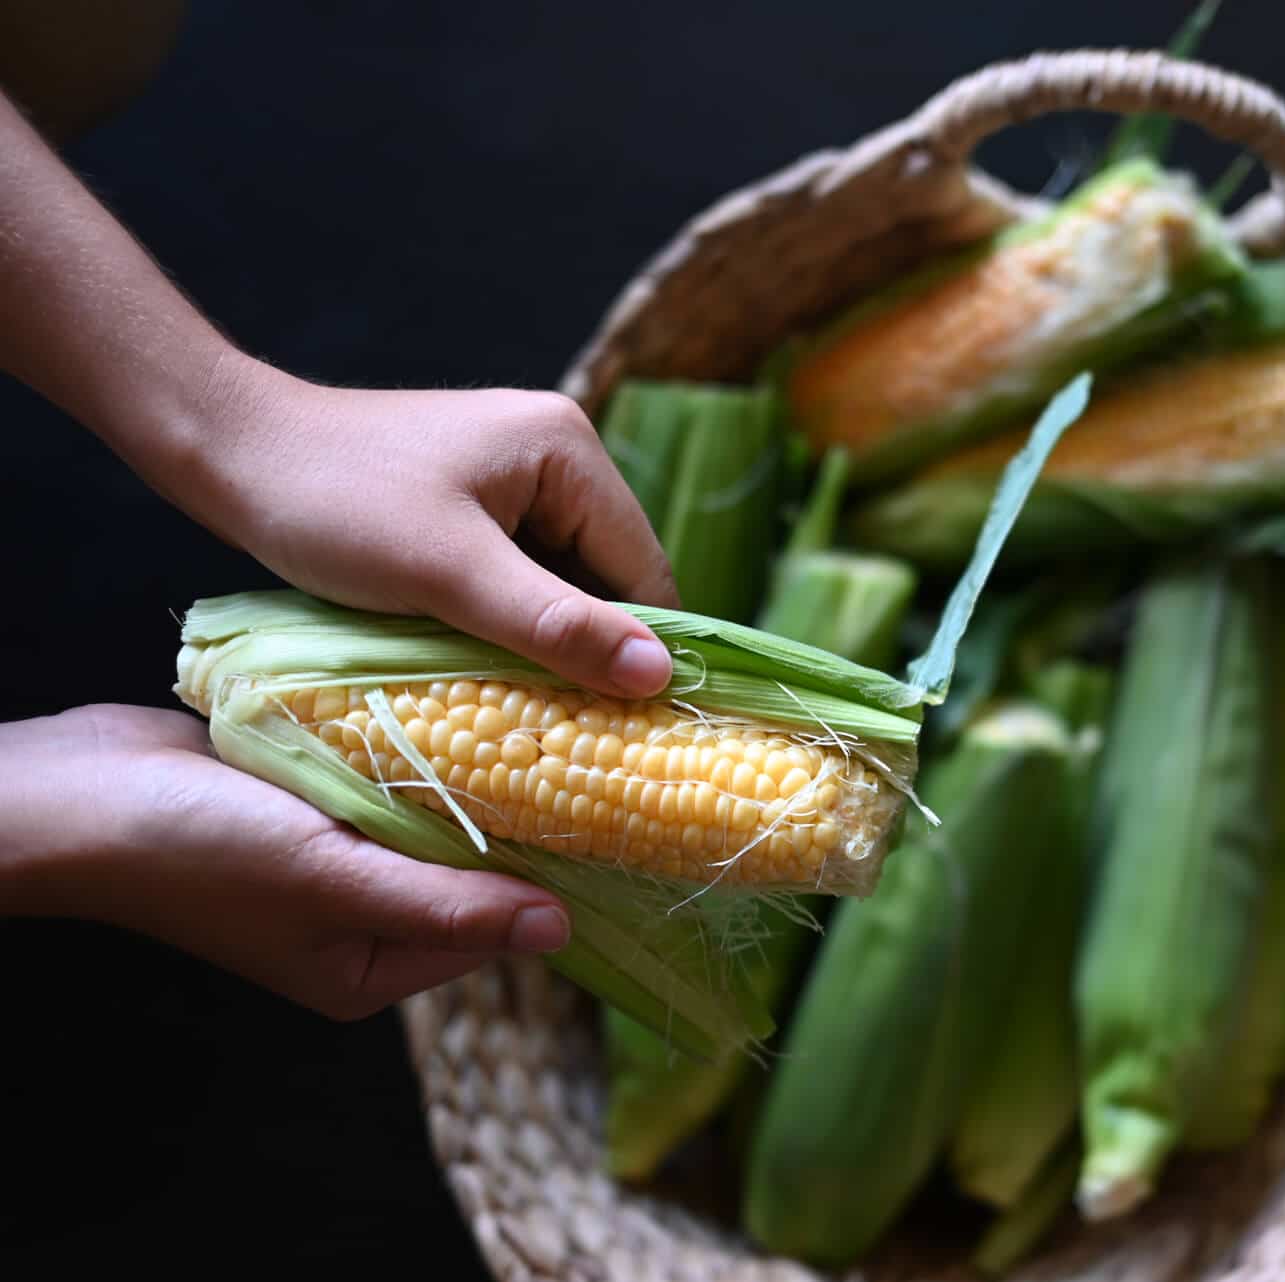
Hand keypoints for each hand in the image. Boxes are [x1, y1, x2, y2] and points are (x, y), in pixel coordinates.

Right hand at [0, 704, 572, 1020]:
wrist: (80, 792)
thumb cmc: (200, 851)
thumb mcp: (335, 884)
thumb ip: (446, 906)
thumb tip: (558, 931)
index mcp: (371, 968)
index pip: (493, 925)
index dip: (549, 871)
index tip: (606, 806)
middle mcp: (363, 922)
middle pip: (472, 869)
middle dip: (516, 814)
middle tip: (574, 746)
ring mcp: (339, 860)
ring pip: (437, 816)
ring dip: (472, 772)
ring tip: (532, 717)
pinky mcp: (317, 803)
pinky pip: (393, 779)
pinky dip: (421, 748)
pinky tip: (461, 702)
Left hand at [169, 356, 679, 698]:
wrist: (226, 453)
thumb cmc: (332, 505)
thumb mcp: (449, 576)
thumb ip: (557, 625)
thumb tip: (660, 677)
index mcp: (569, 450)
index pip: (645, 572)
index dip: (640, 653)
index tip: (630, 732)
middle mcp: (558, 453)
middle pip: (608, 580)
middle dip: (588, 650)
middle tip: (574, 733)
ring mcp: (517, 477)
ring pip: (563, 585)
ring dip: (545, 641)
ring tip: (527, 708)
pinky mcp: (477, 502)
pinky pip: (520, 576)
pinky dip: (509, 623)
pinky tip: (486, 666)